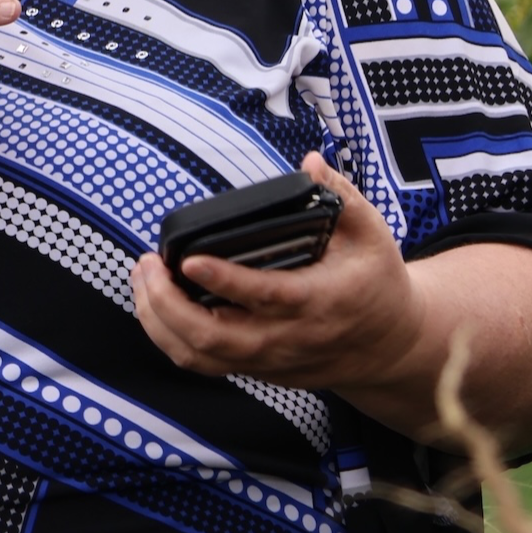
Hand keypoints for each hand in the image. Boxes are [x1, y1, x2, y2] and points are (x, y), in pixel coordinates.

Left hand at [131, 152, 424, 393]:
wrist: (389, 346)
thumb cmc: (376, 282)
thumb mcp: (372, 233)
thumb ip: (342, 194)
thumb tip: (309, 163)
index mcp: (316, 301)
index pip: (264, 297)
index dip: (224, 281)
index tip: (190, 259)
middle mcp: (286, 338)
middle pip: (213, 337)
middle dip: (168, 304)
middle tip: (148, 263)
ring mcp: (267, 360)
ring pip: (199, 356)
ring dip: (159, 321)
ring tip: (142, 278)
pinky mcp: (255, 369)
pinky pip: (203, 363)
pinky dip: (169, 336)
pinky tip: (155, 303)